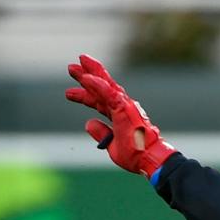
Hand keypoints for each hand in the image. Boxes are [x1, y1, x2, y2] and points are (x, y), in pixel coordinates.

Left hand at [65, 54, 175, 177]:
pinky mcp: (125, 107)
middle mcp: (122, 108)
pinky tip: (86, 77)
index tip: (69, 93)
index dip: (84, 96)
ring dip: (92, 73)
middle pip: (102, 88)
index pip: (99, 102)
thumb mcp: (112, 146)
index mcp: (119, 116)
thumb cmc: (136, 156)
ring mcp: (125, 106)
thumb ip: (101, 133)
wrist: (150, 159)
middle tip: (71, 68)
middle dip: (86, 76)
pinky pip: (108, 92)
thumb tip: (89, 123)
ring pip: (106, 84)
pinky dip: (97, 84)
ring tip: (80, 60)